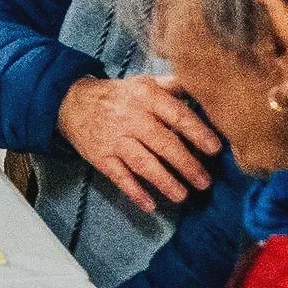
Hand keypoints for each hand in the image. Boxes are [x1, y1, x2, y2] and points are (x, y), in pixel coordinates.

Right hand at [56, 75, 222, 212]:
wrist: (72, 102)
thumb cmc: (119, 95)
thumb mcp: (145, 82)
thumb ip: (174, 86)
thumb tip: (206, 91)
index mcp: (146, 96)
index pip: (177, 115)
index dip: (198, 132)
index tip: (216, 149)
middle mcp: (131, 117)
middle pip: (163, 143)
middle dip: (187, 165)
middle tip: (205, 182)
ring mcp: (114, 139)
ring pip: (143, 163)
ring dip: (164, 181)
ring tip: (183, 196)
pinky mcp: (100, 156)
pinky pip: (119, 177)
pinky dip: (134, 192)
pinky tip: (150, 205)